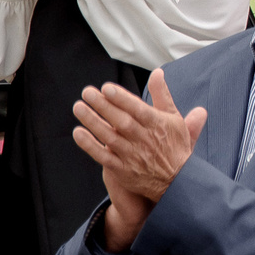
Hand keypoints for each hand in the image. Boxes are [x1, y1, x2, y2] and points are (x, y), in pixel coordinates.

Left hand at [72, 70, 206, 250]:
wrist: (177, 181)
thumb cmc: (175, 146)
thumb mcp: (174, 118)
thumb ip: (162, 95)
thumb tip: (157, 73)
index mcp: (157, 125)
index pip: (137, 109)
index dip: (121, 99)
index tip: (106, 88)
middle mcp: (144, 140)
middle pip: (121, 121)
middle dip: (103, 106)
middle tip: (86, 92)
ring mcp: (132, 155)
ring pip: (110, 137)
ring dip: (93, 122)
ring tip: (78, 107)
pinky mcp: (122, 170)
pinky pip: (103, 157)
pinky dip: (90, 146)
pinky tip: (78, 133)